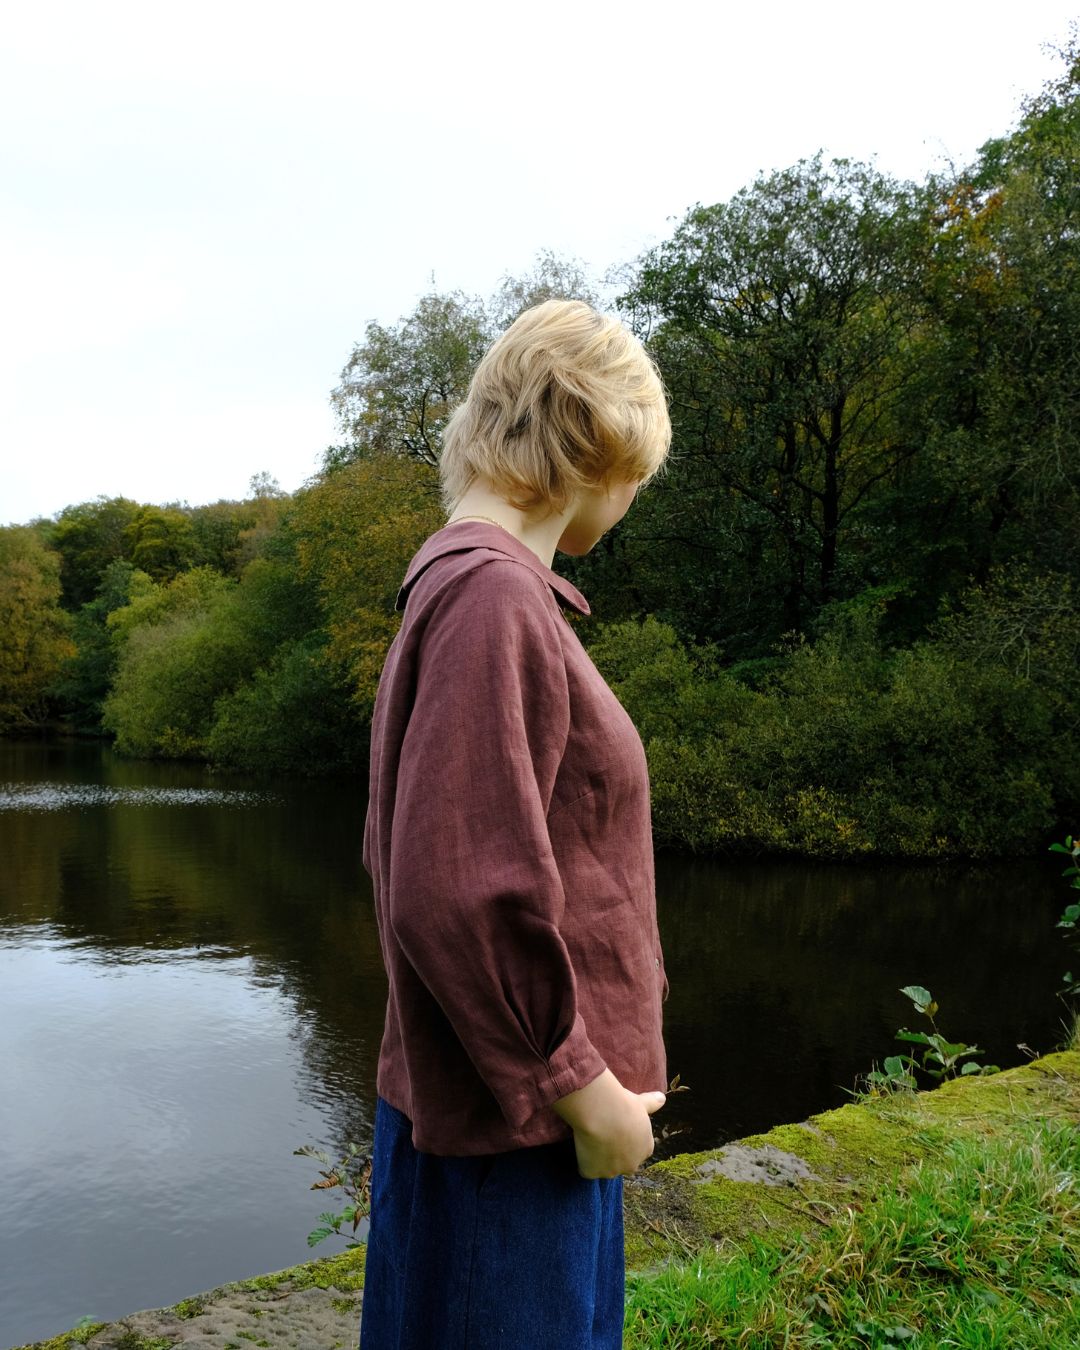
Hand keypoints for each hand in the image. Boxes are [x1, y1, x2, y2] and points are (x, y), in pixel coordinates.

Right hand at [551, 1068, 665, 1178]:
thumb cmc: (623, 1105)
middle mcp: (631, 1165)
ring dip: (598, 1158)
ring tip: (590, 1137)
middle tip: (603, 1134)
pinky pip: (585, 1169)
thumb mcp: (641, 1102)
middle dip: (615, 1154)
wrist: (602, 1112)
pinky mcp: (592, 1172)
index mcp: (645, 1149)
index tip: (617, 1129)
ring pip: (604, 1168)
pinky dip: (582, 1160)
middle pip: (623, 1163)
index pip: (638, 1150)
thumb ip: (652, 1103)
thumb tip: (662, 1098)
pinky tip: (581, 1144)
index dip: (626, 1140)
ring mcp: (611, 1171)